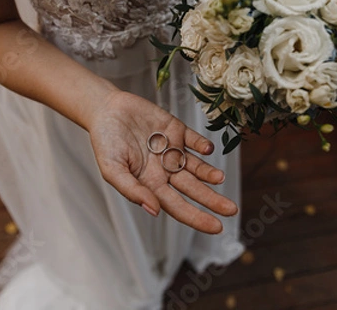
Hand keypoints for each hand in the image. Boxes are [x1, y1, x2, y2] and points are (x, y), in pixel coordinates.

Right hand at [88, 91, 238, 233]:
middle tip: (232, 210)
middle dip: (212, 200)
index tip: (217, 227)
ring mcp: (172, 150)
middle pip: (193, 189)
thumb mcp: (112, 169)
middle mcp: (165, 170)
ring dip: (210, 174)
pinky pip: (194, 140)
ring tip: (220, 178)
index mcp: (151, 183)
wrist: (106, 108)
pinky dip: (202, 145)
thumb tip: (154, 210)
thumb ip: (132, 190)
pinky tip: (207, 150)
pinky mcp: (176, 130)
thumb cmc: (105, 141)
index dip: (197, 217)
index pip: (178, 206)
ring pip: (197, 167)